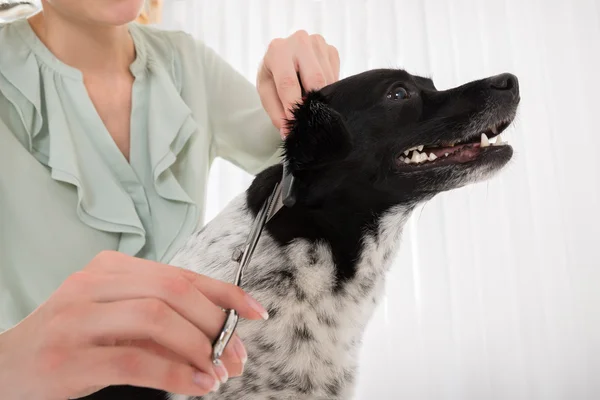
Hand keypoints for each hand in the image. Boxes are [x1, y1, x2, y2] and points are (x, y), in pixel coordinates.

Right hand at [0, 251, 267, 398]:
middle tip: (235, 355)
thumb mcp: (118, 321)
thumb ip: (164, 322)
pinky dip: (173, 373)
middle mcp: (93, 283)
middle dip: (215, 324)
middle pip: (173, 291)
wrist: (5, 369)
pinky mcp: (67, 357)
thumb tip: (224, 340)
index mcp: (111, 268)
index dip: (225, 293)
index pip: (181, 274)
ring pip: (156, 318)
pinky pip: (134, 360)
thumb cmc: (72, 343)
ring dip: (198, 348)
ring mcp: (77, 317)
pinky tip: (194, 386)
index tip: (256, 312)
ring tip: (216, 374)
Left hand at [257, 30, 340, 136]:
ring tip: (312, 104)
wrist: (283, 58)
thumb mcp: (267, 93)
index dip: (293, 106)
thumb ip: (276, 113)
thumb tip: (289, 132)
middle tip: (310, 118)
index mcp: (278, 50)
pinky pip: (336, 76)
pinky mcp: (331, 50)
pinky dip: (329, 88)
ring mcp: (318, 43)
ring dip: (322, 97)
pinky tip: (318, 89)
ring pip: (328, 80)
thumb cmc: (273, 76)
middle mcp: (299, 41)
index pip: (288, 82)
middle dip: (314, 102)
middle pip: (315, 78)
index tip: (296, 123)